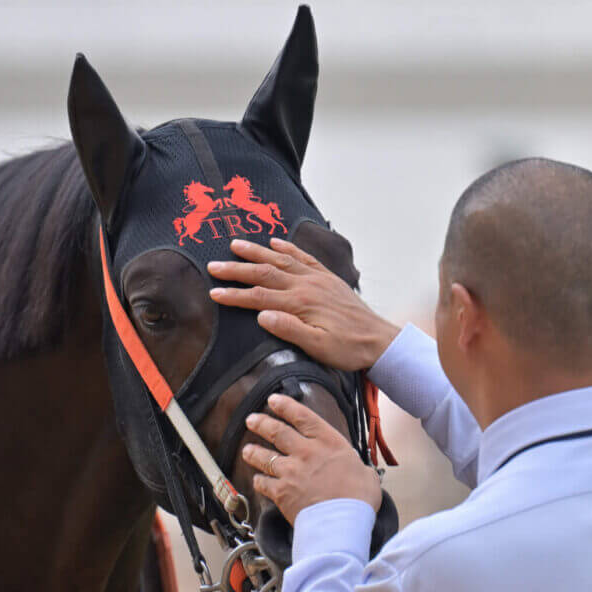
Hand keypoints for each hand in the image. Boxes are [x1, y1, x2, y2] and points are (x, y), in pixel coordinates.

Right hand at [208, 238, 398, 372]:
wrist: (379, 340)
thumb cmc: (347, 349)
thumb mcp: (318, 347)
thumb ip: (289, 330)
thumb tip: (261, 315)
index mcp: (300, 304)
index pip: (258, 296)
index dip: (234, 295)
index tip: (213, 293)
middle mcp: (306, 285)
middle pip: (264, 272)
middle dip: (236, 268)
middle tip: (213, 265)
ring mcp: (317, 279)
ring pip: (281, 259)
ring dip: (256, 251)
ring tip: (235, 244)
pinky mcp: (327, 278)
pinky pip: (303, 257)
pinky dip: (287, 247)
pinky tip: (275, 242)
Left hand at [243, 394, 382, 523]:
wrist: (342, 522)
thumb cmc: (358, 499)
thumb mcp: (365, 474)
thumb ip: (357, 467)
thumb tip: (361, 473)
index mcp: (328, 443)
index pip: (303, 417)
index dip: (286, 406)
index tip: (274, 400)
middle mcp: (306, 452)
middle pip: (277, 432)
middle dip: (262, 423)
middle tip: (252, 419)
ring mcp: (290, 471)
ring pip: (264, 456)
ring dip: (253, 452)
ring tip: (247, 450)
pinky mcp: (281, 492)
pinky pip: (263, 483)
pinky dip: (259, 481)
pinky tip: (257, 480)